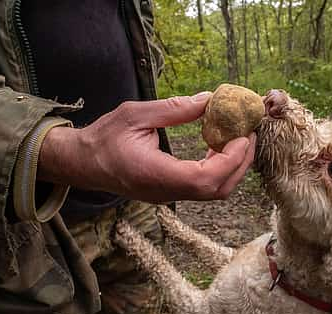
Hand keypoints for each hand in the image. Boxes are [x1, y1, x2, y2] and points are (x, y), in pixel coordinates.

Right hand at [38, 93, 256, 202]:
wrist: (82, 163)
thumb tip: (209, 99)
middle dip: (241, 163)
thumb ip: (174, 109)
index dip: (231, 160)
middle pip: (218, 190)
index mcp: (156, 175)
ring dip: (233, 166)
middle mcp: (166, 192)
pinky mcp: (171, 193)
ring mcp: (169, 196)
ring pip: (214, 192)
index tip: (243, 136)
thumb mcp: (136, 115)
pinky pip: (204, 187)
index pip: (205, 179)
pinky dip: (220, 169)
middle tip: (250, 134)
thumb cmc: (104, 138)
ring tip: (238, 137)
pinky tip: (218, 146)